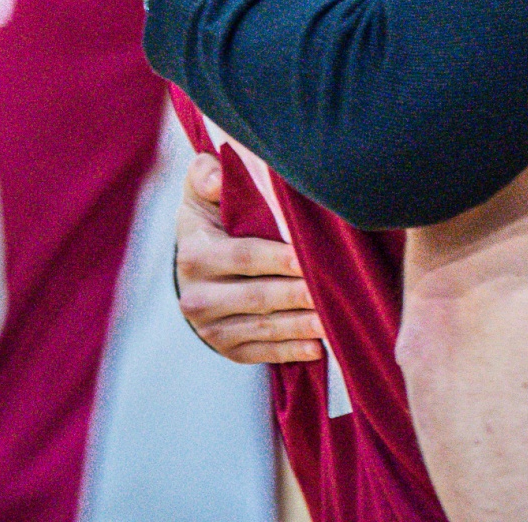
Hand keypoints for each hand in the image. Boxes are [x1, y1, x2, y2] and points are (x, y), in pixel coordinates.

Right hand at [175, 152, 325, 363]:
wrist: (193, 267)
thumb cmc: (211, 219)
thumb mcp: (201, 193)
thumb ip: (205, 175)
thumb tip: (214, 177)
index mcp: (194, 254)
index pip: (243, 256)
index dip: (277, 258)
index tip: (308, 256)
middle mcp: (196, 296)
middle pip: (257, 296)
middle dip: (297, 294)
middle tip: (332, 291)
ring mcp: (210, 328)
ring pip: (263, 327)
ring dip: (300, 326)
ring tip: (334, 321)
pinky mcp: (226, 348)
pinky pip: (262, 352)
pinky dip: (290, 351)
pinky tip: (317, 348)